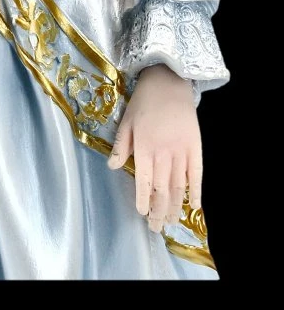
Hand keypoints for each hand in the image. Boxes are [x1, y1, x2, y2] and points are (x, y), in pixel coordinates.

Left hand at [107, 64, 201, 233]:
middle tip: (156, 228)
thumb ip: (121, 145)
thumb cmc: (144, 101)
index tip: (142, 213)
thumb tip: (112, 166)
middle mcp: (163, 153)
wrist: (169, 81)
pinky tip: (193, 206)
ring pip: (179, 186)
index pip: (144, 181)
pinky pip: (196, 174)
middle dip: (159, 211)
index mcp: (144, 147)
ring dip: (175, 207)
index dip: (143, 200)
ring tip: (172, 222)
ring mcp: (182, 151)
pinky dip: (196, 191)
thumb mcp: (126, 121)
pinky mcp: (196, 147)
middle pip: (162, 190)